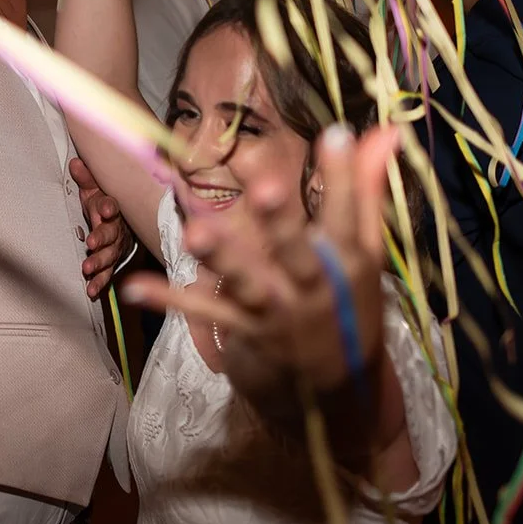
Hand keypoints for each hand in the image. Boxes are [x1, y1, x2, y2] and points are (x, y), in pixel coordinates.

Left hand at [72, 157, 132, 298]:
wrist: (123, 224)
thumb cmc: (103, 205)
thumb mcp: (94, 190)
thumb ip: (86, 179)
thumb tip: (75, 163)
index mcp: (112, 209)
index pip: (111, 206)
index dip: (107, 207)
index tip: (103, 209)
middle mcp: (117, 229)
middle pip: (112, 233)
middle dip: (102, 239)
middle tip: (92, 244)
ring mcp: (116, 248)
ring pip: (110, 256)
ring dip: (99, 263)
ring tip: (87, 269)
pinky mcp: (112, 263)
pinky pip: (107, 274)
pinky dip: (99, 283)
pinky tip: (91, 291)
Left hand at [121, 125, 399, 396]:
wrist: (338, 394)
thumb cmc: (348, 304)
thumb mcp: (364, 252)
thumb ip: (364, 189)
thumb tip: (387, 130)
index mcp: (350, 263)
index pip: (350, 214)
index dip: (344, 177)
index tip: (336, 134)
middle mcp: (316, 288)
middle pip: (297, 251)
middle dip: (281, 222)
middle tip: (267, 189)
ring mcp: (279, 313)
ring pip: (248, 283)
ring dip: (222, 258)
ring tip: (194, 234)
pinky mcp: (246, 332)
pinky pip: (205, 313)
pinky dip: (171, 300)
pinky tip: (135, 287)